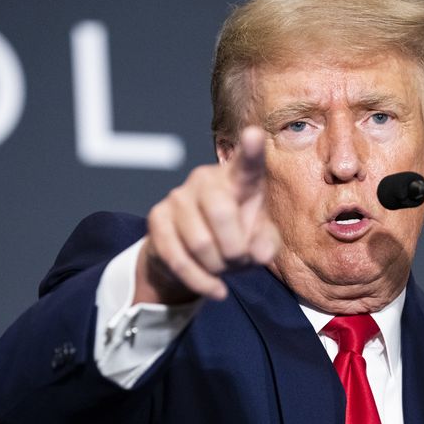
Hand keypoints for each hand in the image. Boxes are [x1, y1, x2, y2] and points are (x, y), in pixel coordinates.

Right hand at [134, 126, 280, 303]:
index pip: (247, 165)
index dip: (251, 151)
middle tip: (239, 260)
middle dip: (235, 249)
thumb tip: (258, 251)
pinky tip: (215, 289)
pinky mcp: (156, 219)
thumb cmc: (235, 240)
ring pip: (200, 243)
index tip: (254, 135)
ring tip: (223, 268)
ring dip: (218, 268)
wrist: (194, 256)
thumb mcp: (259, 244)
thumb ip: (267, 245)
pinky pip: (178, 258)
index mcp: (238, 180)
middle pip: (220, 213)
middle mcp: (205, 180)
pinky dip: (201, 281)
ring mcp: (178, 196)